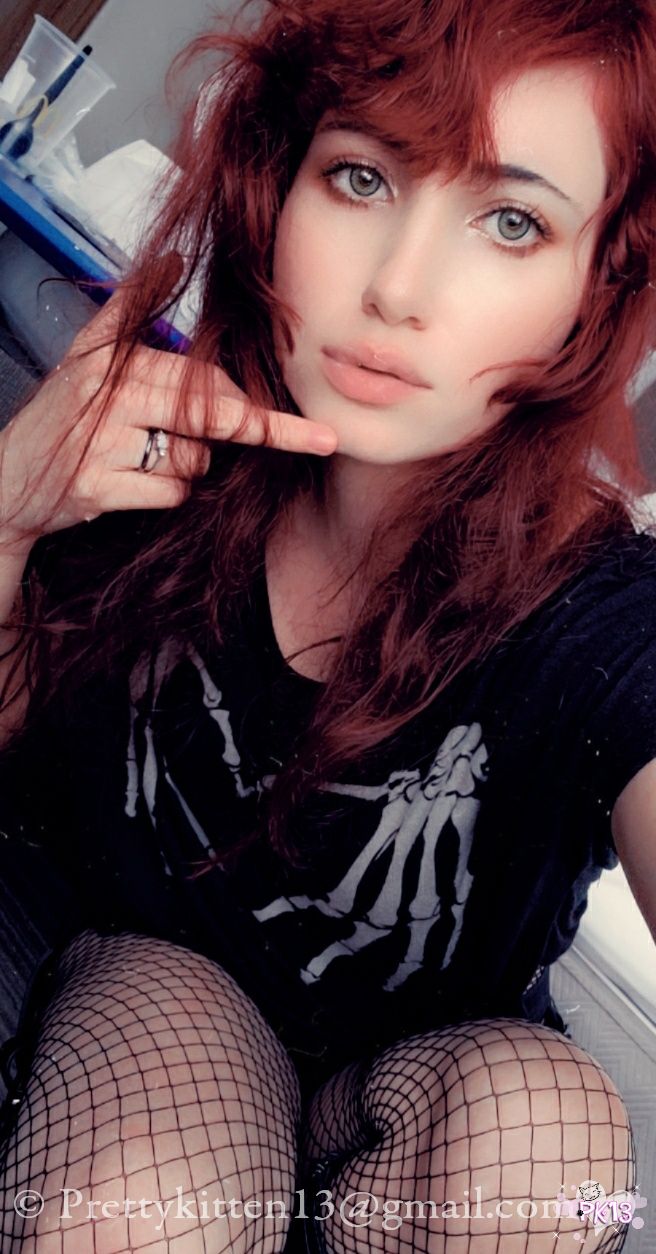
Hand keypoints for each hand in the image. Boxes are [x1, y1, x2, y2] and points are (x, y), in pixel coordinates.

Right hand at [0, 288, 336, 546]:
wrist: (6, 480)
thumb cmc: (61, 418)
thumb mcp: (86, 353)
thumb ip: (130, 306)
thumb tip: (171, 258)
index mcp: (118, 360)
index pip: (208, 378)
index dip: (255, 405)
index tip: (316, 431)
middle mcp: (112, 395)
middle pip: (212, 417)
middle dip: (258, 431)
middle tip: (313, 441)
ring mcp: (104, 443)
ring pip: (194, 459)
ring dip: (190, 466)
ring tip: (148, 458)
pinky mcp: (98, 487)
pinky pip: (171, 493)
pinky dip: (168, 495)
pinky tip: (135, 487)